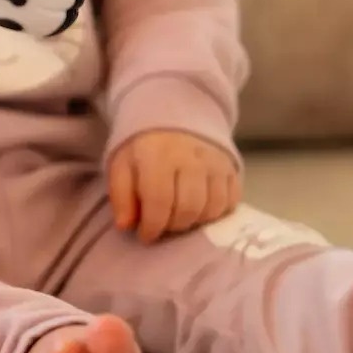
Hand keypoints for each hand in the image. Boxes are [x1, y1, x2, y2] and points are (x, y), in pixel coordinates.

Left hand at [107, 130, 241, 243]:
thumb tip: (125, 225)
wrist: (173, 117)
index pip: (159, 201)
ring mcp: (215, 162)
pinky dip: (214, 214)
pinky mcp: (232, 167)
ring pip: (211, 209)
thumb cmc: (143, 148)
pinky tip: (198, 210)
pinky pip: (229, 203)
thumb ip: (120, 195)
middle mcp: (191, 158)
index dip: (152, 226)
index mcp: (158, 155)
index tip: (145, 236)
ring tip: (178, 217)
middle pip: (188, 209)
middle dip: (172, 226)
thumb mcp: (120, 165)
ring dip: (193, 222)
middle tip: (162, 224)